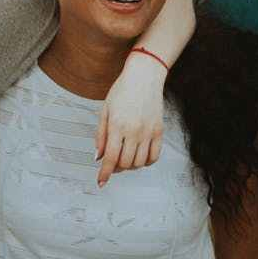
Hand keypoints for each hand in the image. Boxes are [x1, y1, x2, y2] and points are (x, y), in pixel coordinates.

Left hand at [96, 53, 167, 185]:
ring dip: (130, 166)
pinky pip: (154, 156)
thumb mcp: (105, 111)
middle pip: (125, 163)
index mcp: (117, 126)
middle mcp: (134, 131)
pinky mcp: (159, 131)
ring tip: (124, 159)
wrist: (144, 76)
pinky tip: (139, 157)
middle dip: (116, 169)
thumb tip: (98, 156)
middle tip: (112, 165)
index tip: (101, 182)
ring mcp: (148, 132)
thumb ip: (100, 135)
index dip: (105, 173)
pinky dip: (146, 162)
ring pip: (139, 162)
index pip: (110, 158)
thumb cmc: (122, 90)